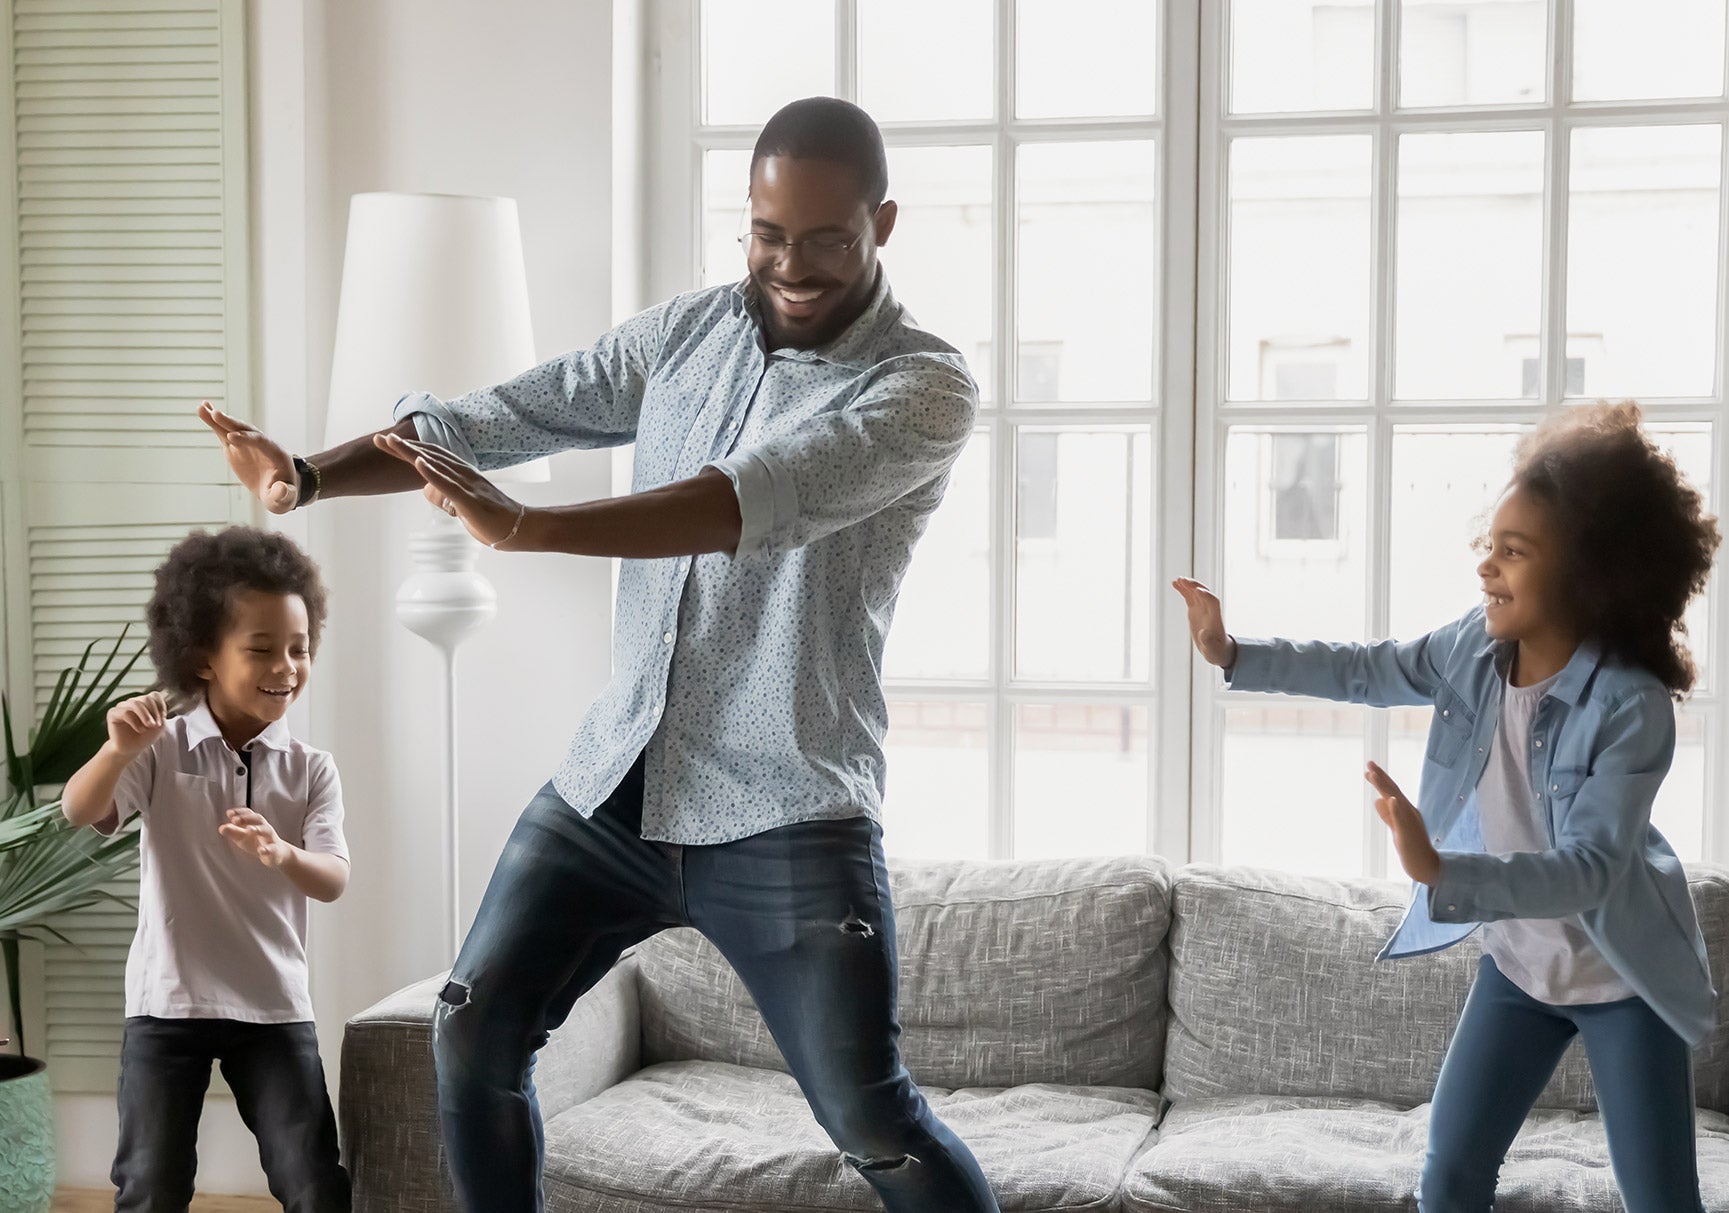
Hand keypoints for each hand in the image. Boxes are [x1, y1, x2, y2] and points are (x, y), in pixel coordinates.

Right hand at [106, 691, 167, 758]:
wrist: (132, 749)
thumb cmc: (146, 736)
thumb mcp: (160, 725)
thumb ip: (160, 712)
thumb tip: (153, 703)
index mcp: (145, 702)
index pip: (154, 695)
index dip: (161, 706)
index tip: (162, 719)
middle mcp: (133, 702)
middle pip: (147, 699)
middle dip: (154, 713)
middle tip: (156, 726)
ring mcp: (122, 706)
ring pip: (135, 704)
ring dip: (145, 716)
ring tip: (150, 726)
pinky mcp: (113, 713)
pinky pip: (125, 712)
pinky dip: (135, 722)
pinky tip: (140, 730)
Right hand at [198, 401, 297, 513]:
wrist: (278, 489)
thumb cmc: (283, 495)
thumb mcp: (285, 498)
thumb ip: (284, 494)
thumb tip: (281, 490)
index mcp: (276, 453)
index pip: (261, 442)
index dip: (247, 438)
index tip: (231, 437)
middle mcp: (262, 444)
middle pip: (247, 430)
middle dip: (232, 423)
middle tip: (216, 414)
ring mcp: (247, 444)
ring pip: (233, 428)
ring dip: (220, 418)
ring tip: (203, 407)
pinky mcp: (235, 447)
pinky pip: (224, 432)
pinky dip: (214, 422)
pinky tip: (202, 409)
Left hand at [219, 808, 290, 867]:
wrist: (277, 854)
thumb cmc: (256, 842)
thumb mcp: (243, 837)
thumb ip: (233, 832)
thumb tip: (221, 827)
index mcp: (256, 823)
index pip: (249, 814)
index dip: (240, 812)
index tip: (229, 813)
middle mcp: (264, 828)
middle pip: (259, 819)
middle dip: (247, 818)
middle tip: (235, 820)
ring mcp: (271, 838)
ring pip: (267, 831)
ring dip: (258, 829)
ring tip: (249, 829)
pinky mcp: (275, 850)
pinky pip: (272, 849)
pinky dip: (267, 849)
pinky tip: (260, 850)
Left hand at [375, 433, 525, 546]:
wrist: (520, 528)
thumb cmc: (493, 519)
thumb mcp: (464, 505)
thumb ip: (448, 496)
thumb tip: (432, 494)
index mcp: (462, 474)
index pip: (431, 456)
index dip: (409, 448)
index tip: (388, 443)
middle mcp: (464, 474)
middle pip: (429, 455)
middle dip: (402, 446)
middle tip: (379, 438)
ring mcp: (467, 485)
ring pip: (435, 464)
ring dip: (412, 452)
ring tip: (391, 442)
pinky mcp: (469, 499)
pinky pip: (448, 484)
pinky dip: (431, 472)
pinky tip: (418, 462)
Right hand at [1171, 578, 1237, 668]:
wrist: (1218, 650)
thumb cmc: (1217, 651)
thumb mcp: (1213, 650)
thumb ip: (1208, 642)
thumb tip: (1204, 633)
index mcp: (1215, 619)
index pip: (1213, 603)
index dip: (1206, 596)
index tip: (1198, 591)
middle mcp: (1210, 611)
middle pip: (1204, 594)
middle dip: (1195, 587)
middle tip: (1184, 581)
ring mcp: (1202, 609)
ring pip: (1196, 593)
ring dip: (1188, 585)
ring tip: (1178, 580)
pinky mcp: (1195, 610)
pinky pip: (1190, 597)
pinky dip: (1183, 590)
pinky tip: (1175, 583)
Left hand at [1365, 761, 1440, 884]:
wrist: (1425, 865)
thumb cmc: (1411, 846)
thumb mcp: (1396, 827)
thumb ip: (1388, 814)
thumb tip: (1377, 800)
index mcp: (1405, 810)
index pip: (1391, 791)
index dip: (1380, 779)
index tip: (1369, 769)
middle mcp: (1408, 812)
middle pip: (1393, 791)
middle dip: (1380, 776)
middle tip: (1369, 763)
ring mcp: (1409, 821)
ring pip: (1395, 800)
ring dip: (1384, 786)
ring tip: (1373, 774)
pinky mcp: (1407, 832)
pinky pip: (1401, 819)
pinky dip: (1396, 808)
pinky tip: (1390, 798)